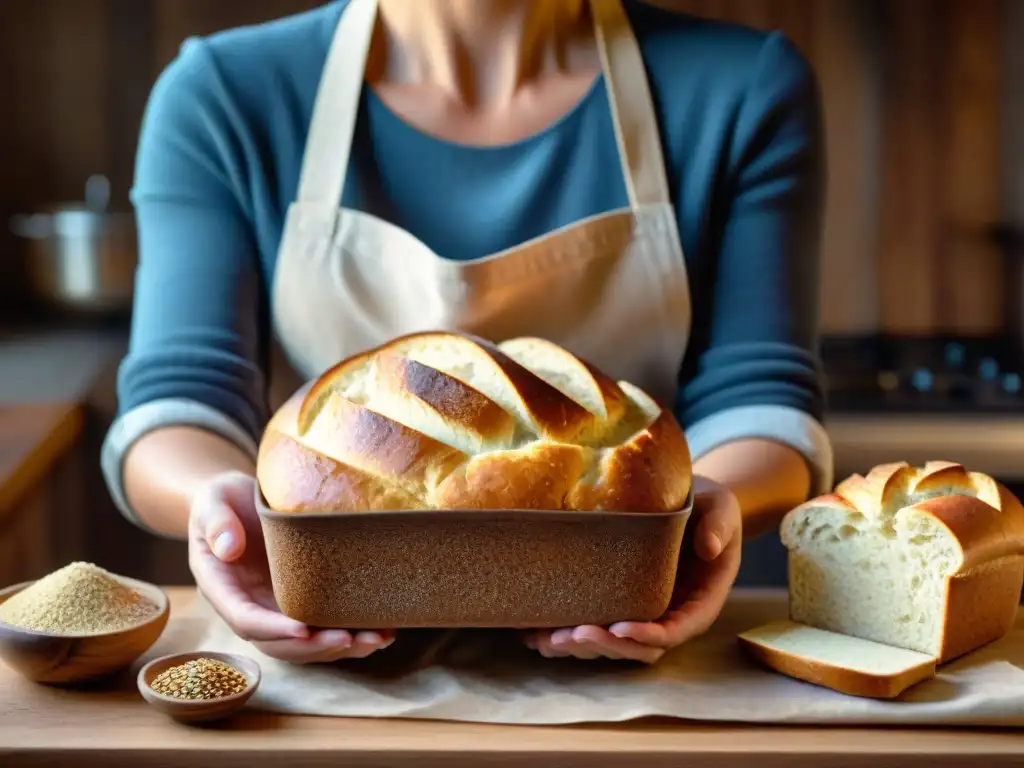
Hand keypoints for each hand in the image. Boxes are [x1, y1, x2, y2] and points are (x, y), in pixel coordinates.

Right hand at [188, 471, 394, 662]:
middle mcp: (250, 606)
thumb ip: (216, 522)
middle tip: (351, 639)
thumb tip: (228, 548)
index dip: (273, 629)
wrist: (237, 500)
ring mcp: (276, 607)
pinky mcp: (300, 601)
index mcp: (223, 588)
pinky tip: (382, 632)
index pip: (245, 620)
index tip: (302, 629)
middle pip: (280, 643)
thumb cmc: (222, 499)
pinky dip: (351, 634)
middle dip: (315, 647)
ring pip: (306, 643)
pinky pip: (322, 626)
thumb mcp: (213, 501)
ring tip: (376, 640)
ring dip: (340, 648)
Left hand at [524, 476, 741, 663]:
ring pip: (612, 645)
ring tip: (547, 639)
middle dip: (605, 646)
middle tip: (571, 635)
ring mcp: (642, 613)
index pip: (675, 631)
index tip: (620, 628)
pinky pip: (594, 626)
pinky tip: (533, 634)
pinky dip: (564, 636)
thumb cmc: (708, 505)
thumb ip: (720, 525)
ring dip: (580, 647)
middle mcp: (669, 615)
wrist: (689, 502)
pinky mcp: (618, 603)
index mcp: (698, 602)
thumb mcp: (721, 508)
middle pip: (638, 648)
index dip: (648, 635)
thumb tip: (711, 547)